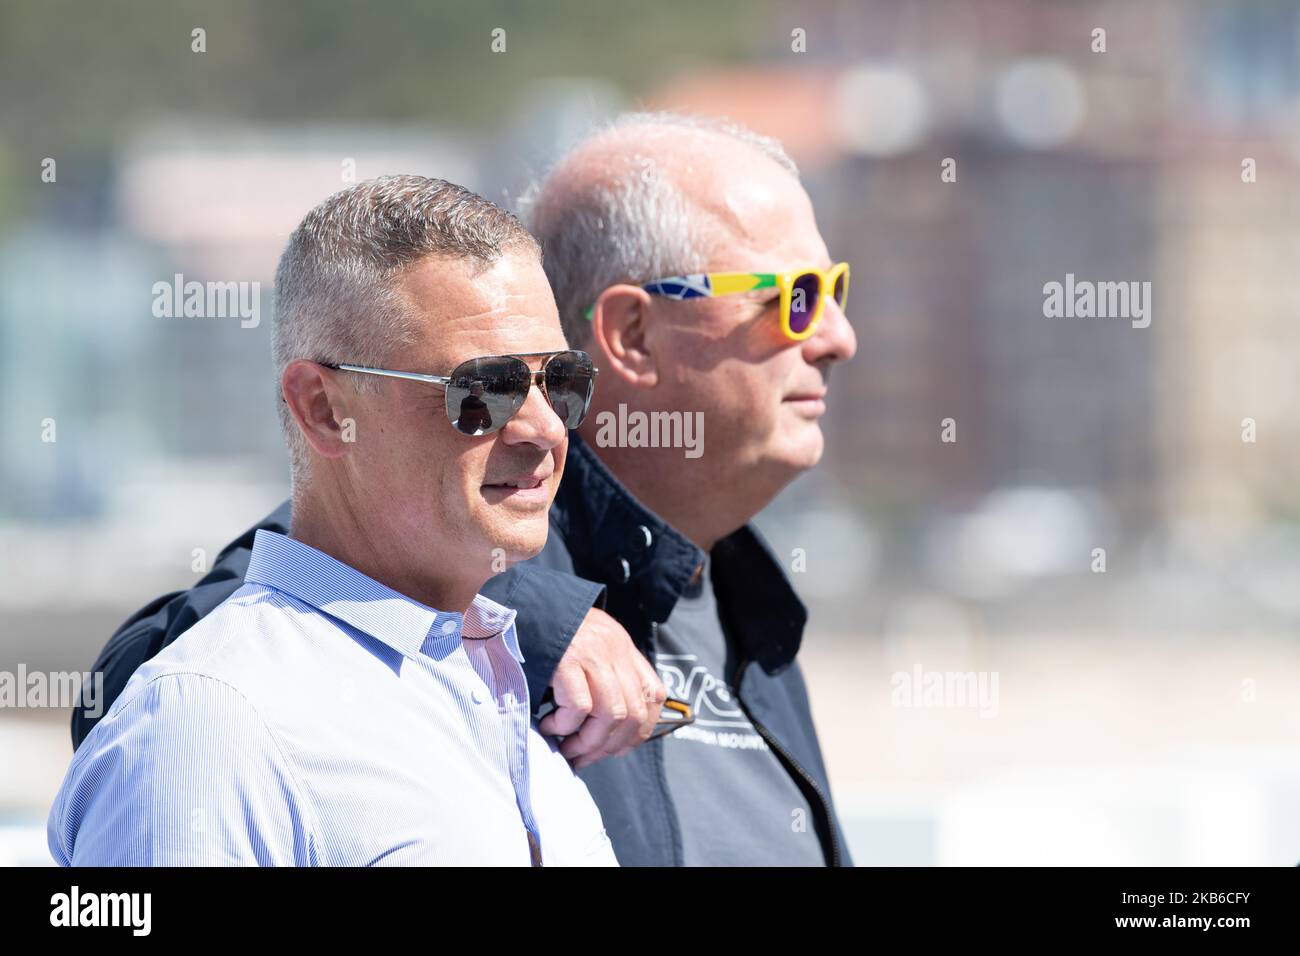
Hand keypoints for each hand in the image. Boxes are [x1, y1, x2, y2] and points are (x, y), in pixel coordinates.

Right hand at [538, 605, 666, 769]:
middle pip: (634, 712)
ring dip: (589, 742)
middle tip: (584, 756)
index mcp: (623, 647)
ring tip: (567, 747)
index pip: (654, 695)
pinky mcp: (567, 660)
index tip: (614, 747)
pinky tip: (549, 725)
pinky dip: (565, 726)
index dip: (639, 730)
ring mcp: (593, 654)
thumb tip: (606, 728)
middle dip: (611, 745)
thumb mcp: (587, 646)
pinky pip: (579, 707)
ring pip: (612, 714)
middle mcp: (614, 649)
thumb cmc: (546, 632)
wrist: (518, 602)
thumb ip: (604, 675)